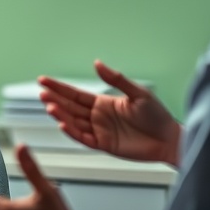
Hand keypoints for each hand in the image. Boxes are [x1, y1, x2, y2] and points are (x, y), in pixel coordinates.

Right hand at [39, 60, 180, 165]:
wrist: (168, 138)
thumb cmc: (157, 115)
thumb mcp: (137, 93)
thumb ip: (116, 79)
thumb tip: (97, 64)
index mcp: (103, 103)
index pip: (75, 94)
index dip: (59, 87)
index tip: (44, 81)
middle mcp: (98, 117)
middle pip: (70, 107)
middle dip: (55, 99)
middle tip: (42, 93)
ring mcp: (99, 131)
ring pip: (74, 122)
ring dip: (61, 114)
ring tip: (49, 106)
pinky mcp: (104, 145)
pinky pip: (83, 138)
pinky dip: (72, 131)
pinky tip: (63, 123)